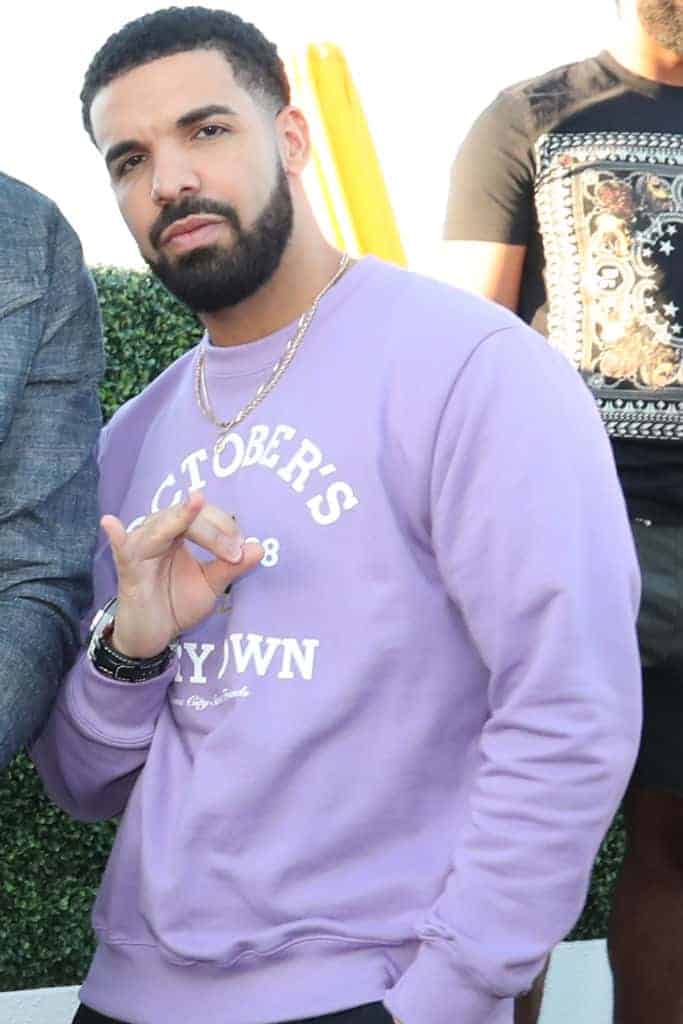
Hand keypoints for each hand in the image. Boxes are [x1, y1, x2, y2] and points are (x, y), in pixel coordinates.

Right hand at [101, 493, 263, 658]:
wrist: (154, 636)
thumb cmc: (177, 603)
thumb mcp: (211, 586)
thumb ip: (232, 567)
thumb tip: (260, 548)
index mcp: (180, 533)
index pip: (204, 517)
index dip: (225, 529)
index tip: (241, 552)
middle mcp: (159, 534)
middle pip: (185, 516)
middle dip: (213, 530)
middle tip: (233, 554)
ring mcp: (142, 549)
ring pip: (161, 525)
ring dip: (182, 519)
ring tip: (196, 503)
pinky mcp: (128, 570)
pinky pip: (121, 550)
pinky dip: (116, 536)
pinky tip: (110, 523)